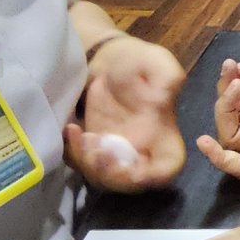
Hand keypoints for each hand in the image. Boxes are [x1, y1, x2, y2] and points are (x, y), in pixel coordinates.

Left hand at [66, 35, 187, 191]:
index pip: (166, 169)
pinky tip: (71, 129)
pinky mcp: (91, 147)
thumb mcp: (157, 61)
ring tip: (79, 133)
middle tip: (96, 151)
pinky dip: (73, 153)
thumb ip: (168, 77)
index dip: (151, 177)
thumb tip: (164, 97)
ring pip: (102, 177)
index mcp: (163, 135)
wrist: (105, 57)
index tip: (132, 170)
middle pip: (130, 182)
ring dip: (88, 163)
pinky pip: (81, 163)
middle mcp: (140, 150)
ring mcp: (113, 151)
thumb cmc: (135, 60)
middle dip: (111, 174)